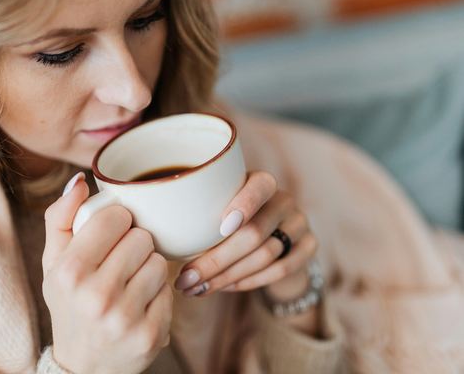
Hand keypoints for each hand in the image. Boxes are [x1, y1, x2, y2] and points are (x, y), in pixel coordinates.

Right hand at [42, 173, 172, 373]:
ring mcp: (124, 317)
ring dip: (149, 269)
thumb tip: (80, 181)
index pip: (115, 218)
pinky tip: (140, 306)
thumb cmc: (70, 304)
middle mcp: (95, 295)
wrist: (84, 366)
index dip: (118, 222)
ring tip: (131, 284)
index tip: (113, 234)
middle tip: (122, 263)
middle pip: (143, 238)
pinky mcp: (150, 334)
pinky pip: (170, 291)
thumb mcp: (54, 263)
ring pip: (161, 263)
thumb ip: (61, 218)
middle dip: (135, 246)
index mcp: (69, 271)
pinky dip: (158, 296)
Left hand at [174, 171, 316, 299]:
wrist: (277, 239)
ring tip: (196, 289)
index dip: (243, 204)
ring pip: (264, 255)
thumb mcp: (221, 208)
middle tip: (185, 279)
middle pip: (253, 233)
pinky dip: (247, 282)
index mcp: (262, 182)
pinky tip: (224, 288)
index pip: (260, 186)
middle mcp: (284, 200)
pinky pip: (279, 270)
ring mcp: (300, 223)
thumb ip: (202, 213)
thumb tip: (161, 231)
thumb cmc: (234, 222)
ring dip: (227, 277)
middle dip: (215, 260)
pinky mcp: (309, 247)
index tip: (221, 227)